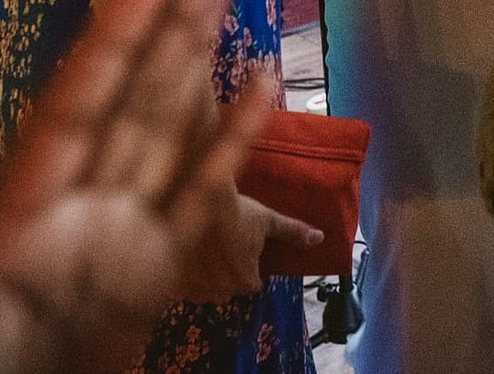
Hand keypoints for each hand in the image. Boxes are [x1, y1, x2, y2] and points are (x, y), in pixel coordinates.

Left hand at [0, 0, 315, 373]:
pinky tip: (262, 85)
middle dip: (168, 17)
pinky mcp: (157, 264)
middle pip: (133, 93)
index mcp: (26, 209)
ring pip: (169, 121)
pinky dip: (233, 139)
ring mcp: (122, 226)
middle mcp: (79, 200)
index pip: (77, 106)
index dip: (112, 40)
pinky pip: (202, 190)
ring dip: (198, 51)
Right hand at [179, 192, 322, 303]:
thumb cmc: (236, 211)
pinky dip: (186, 273)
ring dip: (205, 274)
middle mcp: (220, 292)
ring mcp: (195, 289)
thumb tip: (320, 238)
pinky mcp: (173, 282)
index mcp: (245, 281)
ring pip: (204, 287)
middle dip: (227, 273)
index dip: (249, 267)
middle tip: (224, 246)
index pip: (252, 284)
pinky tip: (188, 252)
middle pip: (228, 288)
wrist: (195, 202)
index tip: (244, 249)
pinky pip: (183, 285)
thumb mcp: (268, 220)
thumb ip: (293, 233)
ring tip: (205, 247)